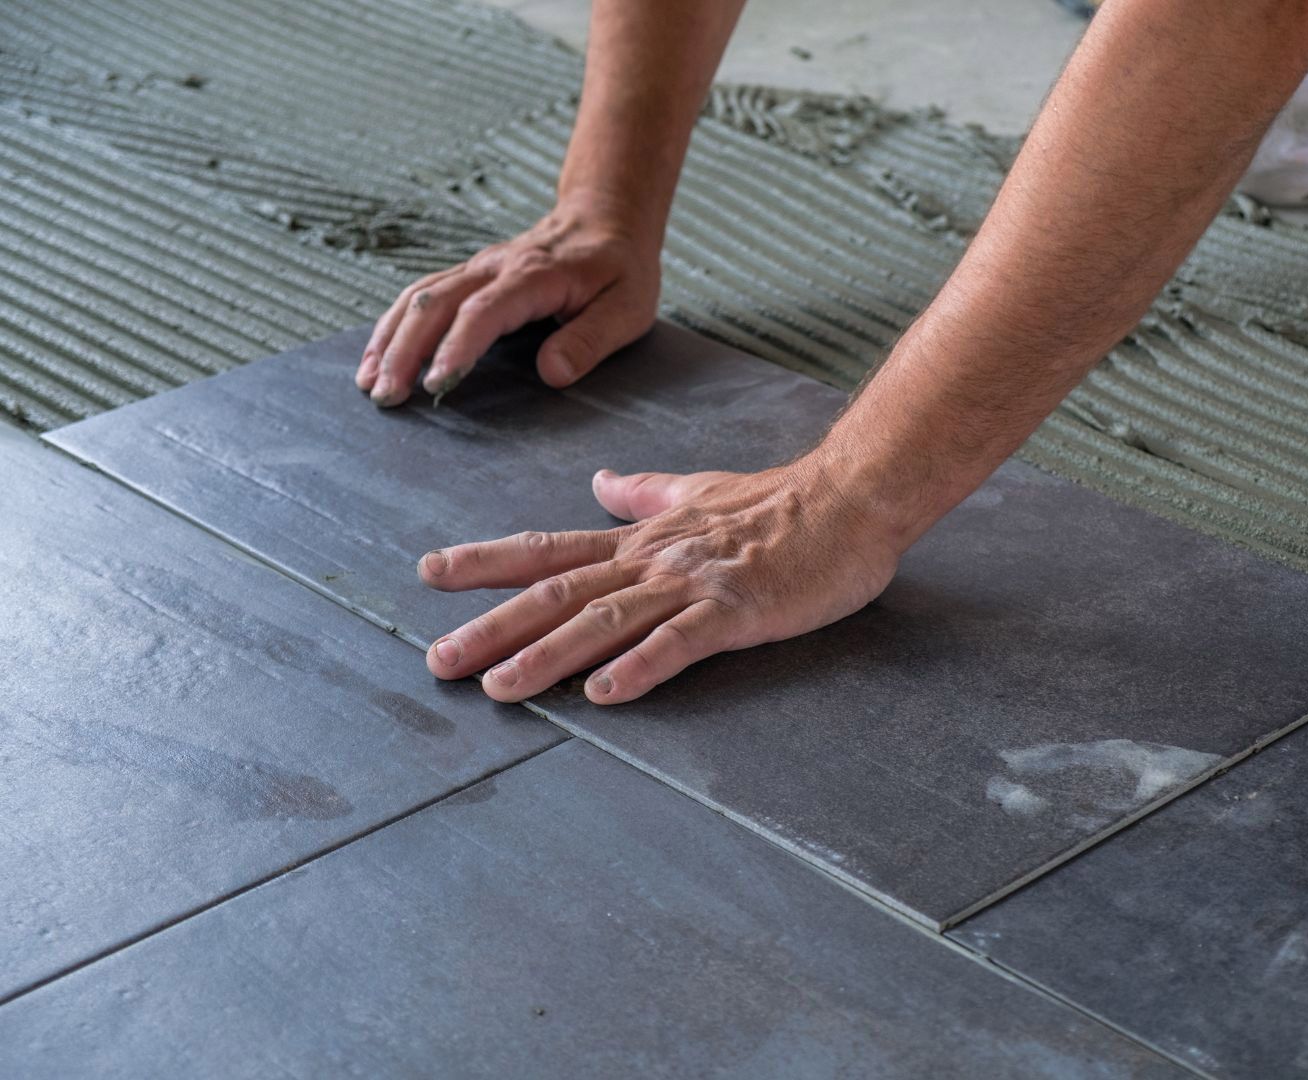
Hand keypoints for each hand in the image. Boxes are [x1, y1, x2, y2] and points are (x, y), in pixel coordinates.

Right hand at [356, 193, 659, 405]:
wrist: (607, 218)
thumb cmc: (621, 269)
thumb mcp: (628, 308)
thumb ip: (590, 340)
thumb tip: (552, 373)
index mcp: (534, 276)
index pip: (484, 312)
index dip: (456, 348)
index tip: (436, 385)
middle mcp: (494, 267)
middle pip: (434, 304)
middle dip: (404, 351)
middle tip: (387, 397)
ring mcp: (476, 268)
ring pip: (418, 297)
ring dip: (389, 339)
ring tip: (368, 383)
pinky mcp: (468, 275)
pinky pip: (420, 295)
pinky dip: (393, 325)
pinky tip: (376, 355)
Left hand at [417, 457, 901, 703]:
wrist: (850, 500)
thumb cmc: (781, 503)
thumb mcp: (698, 490)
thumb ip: (644, 493)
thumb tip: (601, 482)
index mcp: (643, 539)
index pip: (550, 548)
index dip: (488, 562)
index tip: (432, 573)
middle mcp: (654, 560)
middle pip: (559, 593)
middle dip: (494, 627)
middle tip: (438, 660)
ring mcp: (693, 585)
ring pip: (605, 619)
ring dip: (547, 655)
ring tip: (498, 688)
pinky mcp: (736, 611)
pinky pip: (680, 642)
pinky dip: (640, 666)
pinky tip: (604, 694)